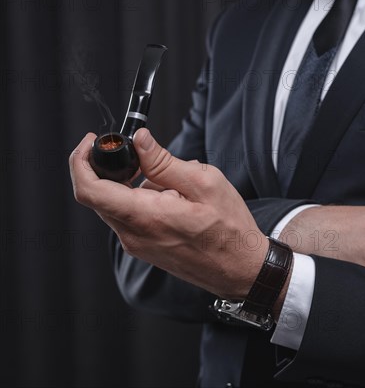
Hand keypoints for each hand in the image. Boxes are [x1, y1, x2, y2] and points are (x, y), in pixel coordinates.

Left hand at [69, 129, 271, 300]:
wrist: (240, 268)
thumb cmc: (229, 229)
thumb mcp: (204, 183)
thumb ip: (164, 162)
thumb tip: (139, 141)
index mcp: (145, 216)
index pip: (89, 189)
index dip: (81, 161)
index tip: (92, 142)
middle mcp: (133, 235)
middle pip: (100, 195)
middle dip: (116, 169)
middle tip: (145, 157)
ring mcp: (138, 245)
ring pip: (117, 205)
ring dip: (136, 186)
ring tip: (176, 185)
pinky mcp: (145, 249)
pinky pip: (130, 218)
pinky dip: (144, 201)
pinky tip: (177, 200)